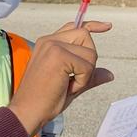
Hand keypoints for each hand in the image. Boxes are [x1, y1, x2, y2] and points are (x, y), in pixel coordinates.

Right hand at [7, 21, 113, 136]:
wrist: (27, 111)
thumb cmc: (44, 100)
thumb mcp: (69, 84)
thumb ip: (88, 75)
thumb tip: (109, 74)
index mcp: (47, 43)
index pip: (74, 27)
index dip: (92, 25)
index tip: (107, 26)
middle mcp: (49, 40)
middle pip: (85, 36)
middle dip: (89, 58)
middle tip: (74, 78)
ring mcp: (53, 46)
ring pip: (90, 52)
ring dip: (86, 72)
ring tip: (68, 85)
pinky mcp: (58, 55)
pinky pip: (87, 65)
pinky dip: (83, 80)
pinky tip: (68, 87)